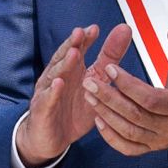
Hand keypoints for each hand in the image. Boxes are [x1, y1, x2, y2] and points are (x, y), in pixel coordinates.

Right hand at [16, 24, 106, 167]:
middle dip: (71, 44)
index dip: (85, 39)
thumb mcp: (96, 84)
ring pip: (55, 75)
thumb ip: (109, 58)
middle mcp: (58, 76)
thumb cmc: (73, 110)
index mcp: (72, 69)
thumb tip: (124, 29)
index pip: (77, 49)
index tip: (95, 29)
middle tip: (80, 33)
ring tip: (74, 53)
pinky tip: (58, 84)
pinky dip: (53, 91)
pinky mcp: (43, 109)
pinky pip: (47, 99)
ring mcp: (48, 92)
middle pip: (63, 57)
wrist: (51, 138)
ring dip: (64, 64)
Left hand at [86, 29, 167, 154]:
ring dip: (106, 115)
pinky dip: (111, 138)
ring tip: (89, 96)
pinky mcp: (153, 148)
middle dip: (110, 98)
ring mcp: (161, 141)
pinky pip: (129, 148)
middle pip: (135, 115)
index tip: (110, 68)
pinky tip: (98, 120)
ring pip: (129, 132)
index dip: (127, 84)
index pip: (150, 99)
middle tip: (90, 82)